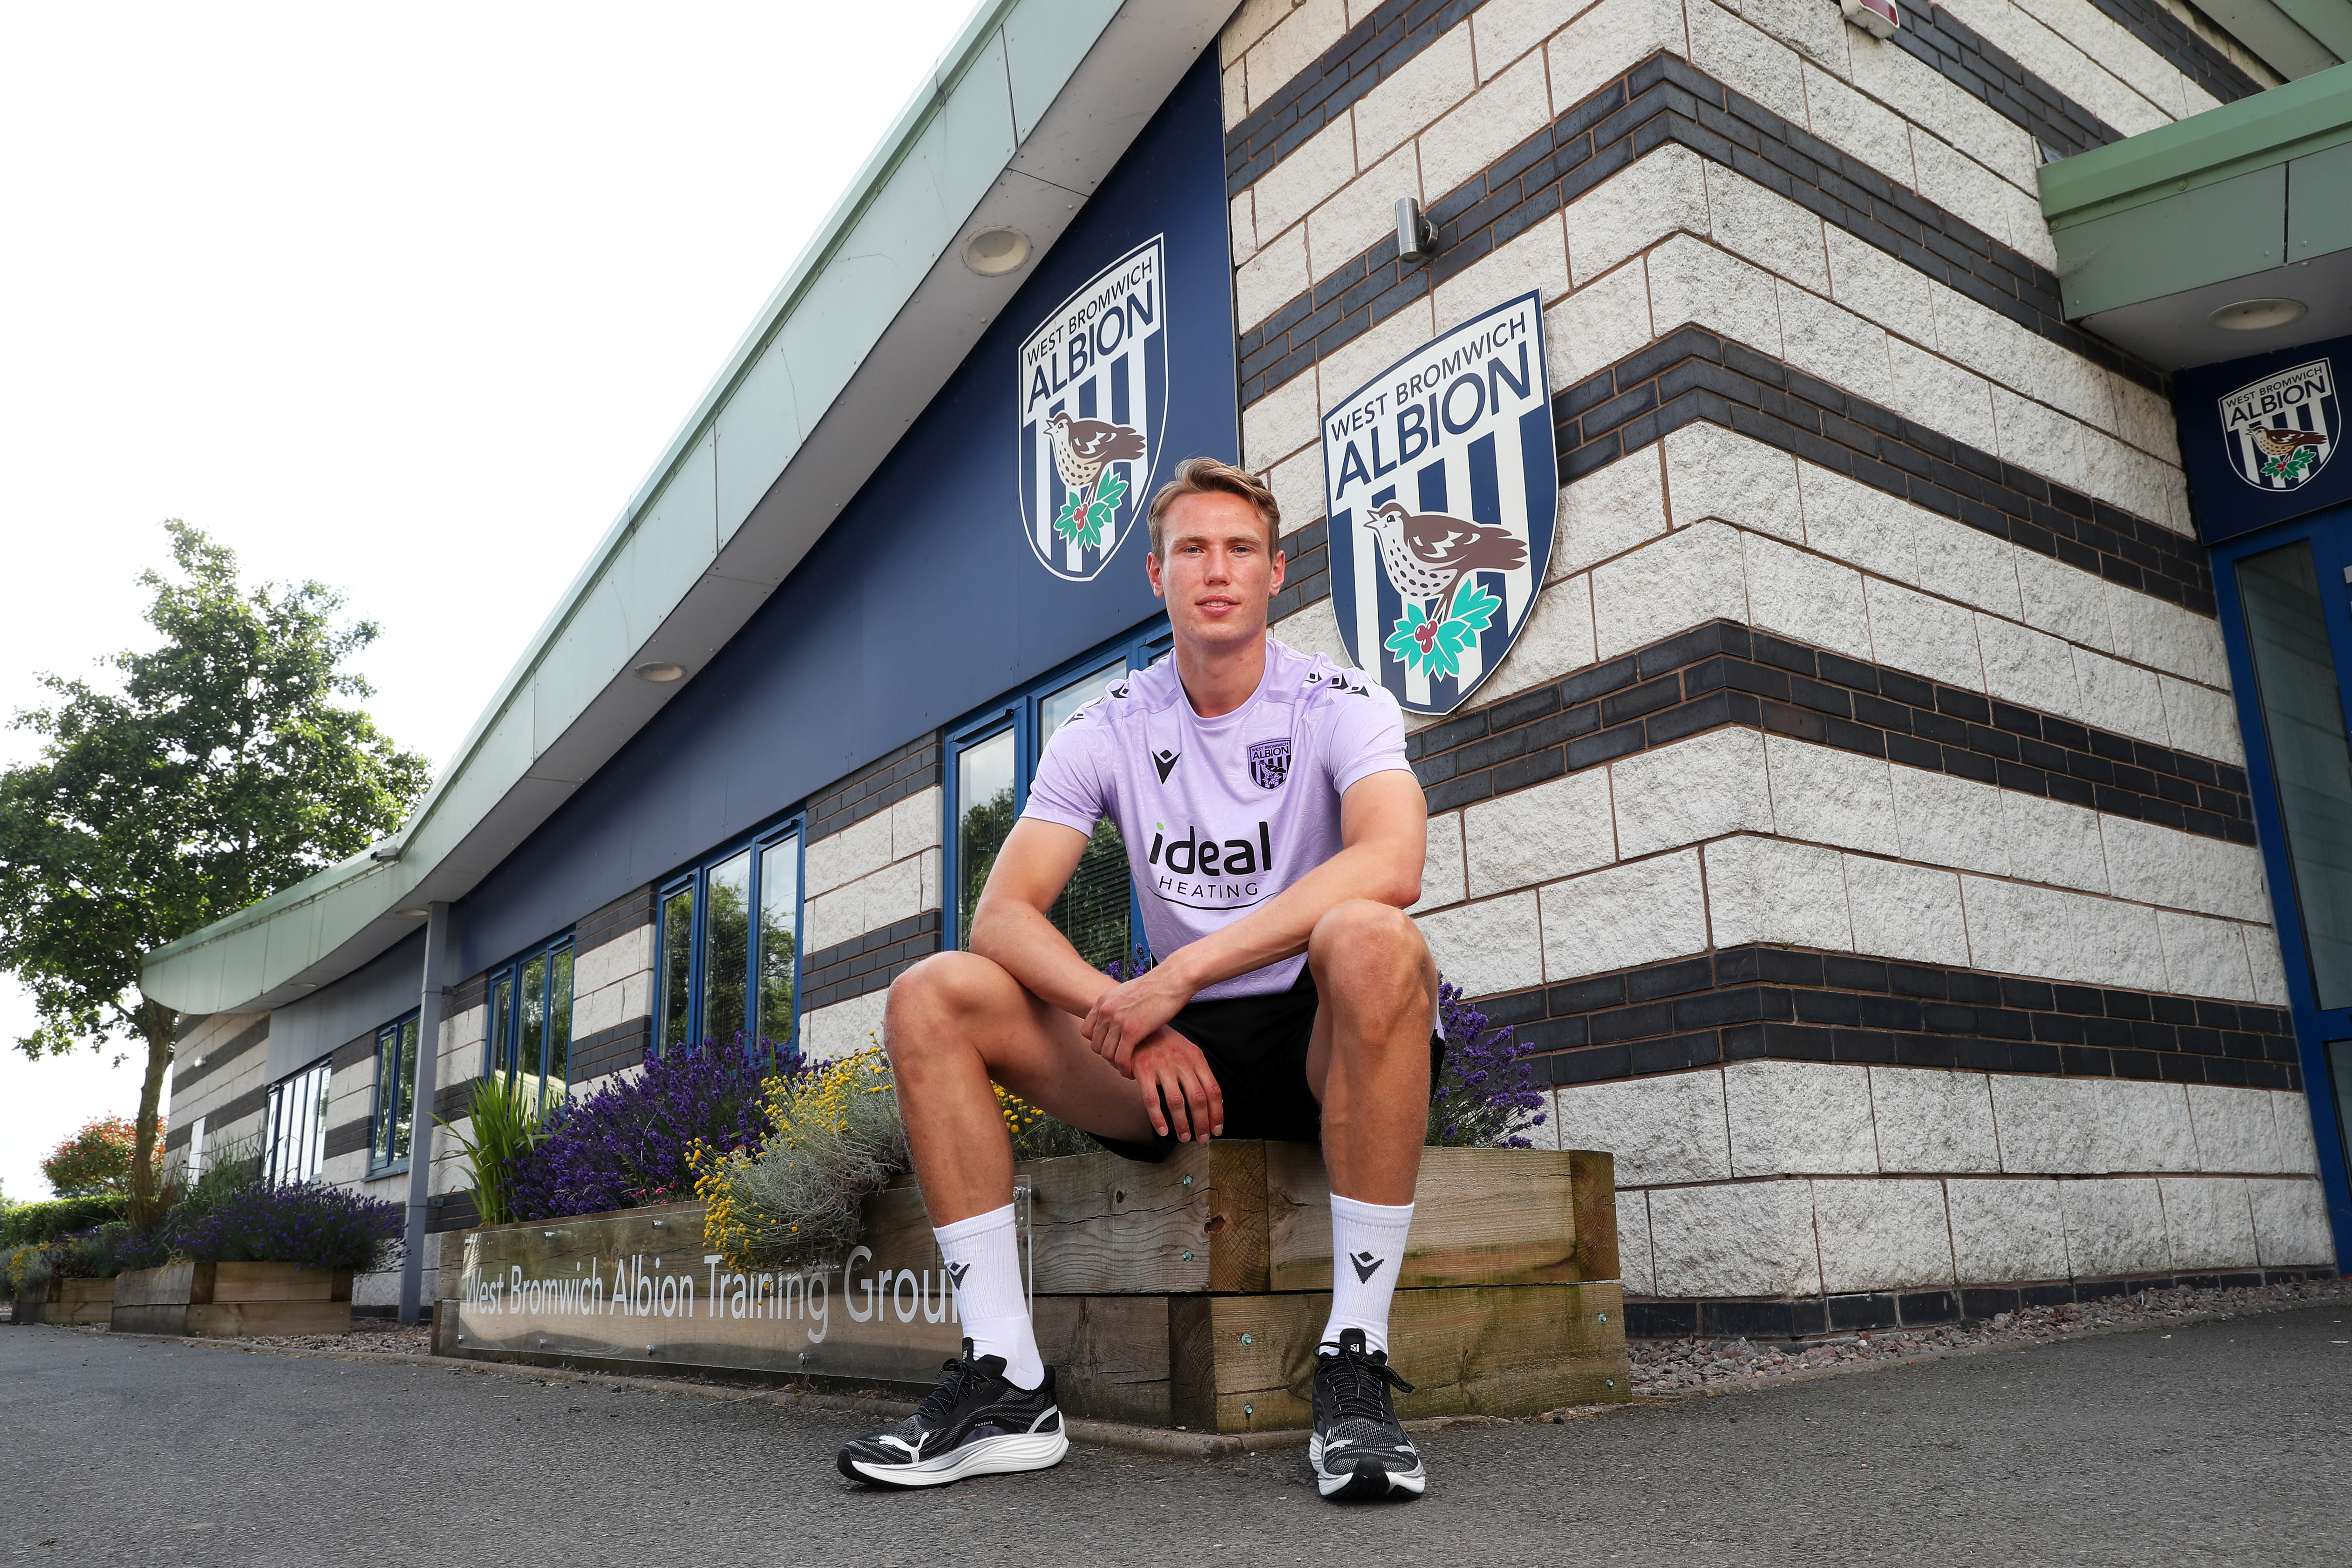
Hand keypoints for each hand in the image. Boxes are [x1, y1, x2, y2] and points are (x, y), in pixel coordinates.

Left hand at [1081, 962, 1195, 1072]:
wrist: (1173, 980)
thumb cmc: (1156, 987)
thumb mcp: (1127, 993)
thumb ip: (1117, 1005)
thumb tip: (1116, 1016)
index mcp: (1103, 1001)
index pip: (1086, 1031)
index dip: (1098, 1043)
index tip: (1112, 1048)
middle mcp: (1105, 1010)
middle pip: (1095, 1045)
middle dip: (1108, 1056)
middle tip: (1122, 1061)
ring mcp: (1117, 1020)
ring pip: (1106, 1054)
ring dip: (1116, 1065)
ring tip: (1127, 1068)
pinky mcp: (1131, 1031)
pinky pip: (1121, 1058)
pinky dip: (1125, 1068)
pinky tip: (1132, 1071)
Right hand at [1129, 1028, 1222, 1141]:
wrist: (1139, 1026)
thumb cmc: (1166, 1044)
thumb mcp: (1188, 1052)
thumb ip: (1200, 1074)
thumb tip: (1214, 1103)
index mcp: (1197, 1058)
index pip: (1213, 1090)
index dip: (1217, 1113)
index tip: (1217, 1129)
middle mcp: (1182, 1062)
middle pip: (1198, 1099)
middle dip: (1202, 1123)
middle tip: (1202, 1138)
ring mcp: (1163, 1066)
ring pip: (1176, 1102)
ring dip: (1182, 1124)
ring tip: (1184, 1137)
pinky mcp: (1143, 1070)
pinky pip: (1152, 1100)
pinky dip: (1158, 1118)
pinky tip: (1163, 1130)